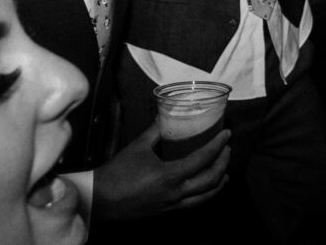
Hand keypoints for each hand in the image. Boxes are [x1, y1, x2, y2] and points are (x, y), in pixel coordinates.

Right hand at [92, 121, 230, 221]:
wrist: (99, 200)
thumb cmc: (117, 172)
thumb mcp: (138, 147)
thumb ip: (156, 130)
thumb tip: (166, 113)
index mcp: (170, 175)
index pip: (203, 159)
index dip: (218, 145)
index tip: (227, 134)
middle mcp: (176, 193)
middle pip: (211, 180)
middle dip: (223, 163)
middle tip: (227, 149)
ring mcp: (172, 205)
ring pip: (205, 197)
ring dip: (219, 183)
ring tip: (226, 173)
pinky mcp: (166, 212)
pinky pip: (193, 204)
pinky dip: (205, 195)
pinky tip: (205, 188)